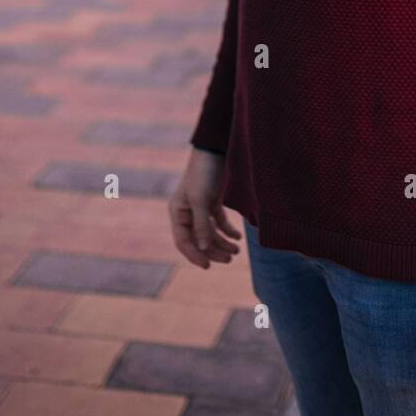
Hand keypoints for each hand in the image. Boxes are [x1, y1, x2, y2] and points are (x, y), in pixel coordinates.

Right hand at [168, 148, 241, 268]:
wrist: (215, 148)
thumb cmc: (203, 172)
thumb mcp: (200, 199)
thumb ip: (201, 225)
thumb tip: (203, 249)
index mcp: (177, 212)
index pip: (183, 241)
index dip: (194, 255)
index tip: (208, 266)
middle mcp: (187, 212)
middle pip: (199, 239)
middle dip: (213, 251)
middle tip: (230, 259)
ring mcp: (200, 207)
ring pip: (210, 233)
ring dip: (222, 242)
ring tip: (236, 251)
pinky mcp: (212, 201)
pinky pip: (219, 222)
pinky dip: (228, 230)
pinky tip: (238, 237)